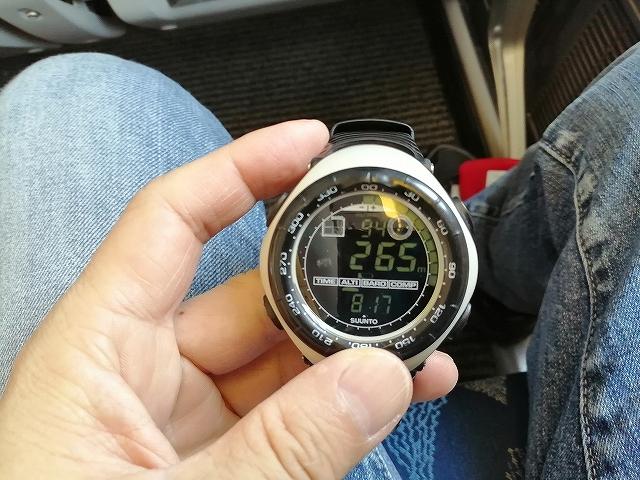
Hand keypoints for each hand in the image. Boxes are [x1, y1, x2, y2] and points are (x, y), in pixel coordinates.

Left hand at [0, 120, 457, 478]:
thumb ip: (281, 449)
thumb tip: (377, 381)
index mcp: (96, 353)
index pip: (171, 221)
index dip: (241, 169)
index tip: (306, 144)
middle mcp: (139, 373)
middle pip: (247, 293)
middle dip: (325, 286)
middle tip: (392, 284)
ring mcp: (181, 420)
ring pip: (278, 358)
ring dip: (347, 351)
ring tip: (414, 347)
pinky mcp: (214, 461)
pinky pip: (287, 412)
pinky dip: (339, 402)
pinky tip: (390, 394)